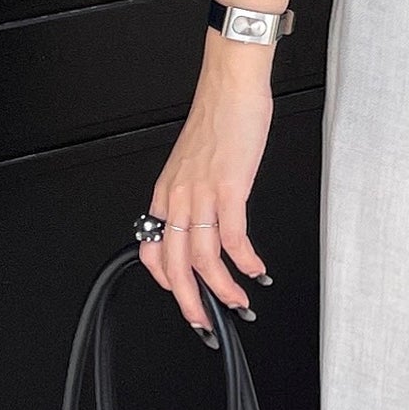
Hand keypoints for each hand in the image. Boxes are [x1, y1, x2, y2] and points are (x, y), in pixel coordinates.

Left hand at [138, 38, 272, 336]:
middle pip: (174, 265)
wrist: (230, 84)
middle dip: (191, 303)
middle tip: (206, 325)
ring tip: (241, 303)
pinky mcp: (229, 187)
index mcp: (167, 192)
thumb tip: (207, 216)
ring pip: (203, 259)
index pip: (151, 248)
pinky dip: (246, 261)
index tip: (184, 298)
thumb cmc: (218, 116)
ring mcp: (202, 193)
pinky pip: (233, 238)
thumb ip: (194, 191)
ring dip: (223, 289)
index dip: (165, 281)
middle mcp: (178, 197)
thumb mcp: (194, 160)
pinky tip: (257, 270)